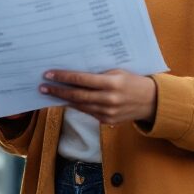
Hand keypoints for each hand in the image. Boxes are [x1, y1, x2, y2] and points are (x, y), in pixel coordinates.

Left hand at [39, 69, 157, 125]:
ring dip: (63, 100)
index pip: (81, 80)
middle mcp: (109, 99)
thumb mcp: (117, 72)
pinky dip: (76, 106)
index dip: (63, 77)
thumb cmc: (133, 81)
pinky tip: (66, 101)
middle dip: (58, 91)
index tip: (49, 75)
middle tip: (43, 87)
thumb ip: (98, 74)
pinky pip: (88, 112)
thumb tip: (74, 72)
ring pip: (80, 106)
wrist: (151, 101)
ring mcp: (108, 112)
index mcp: (111, 83)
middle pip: (77, 95)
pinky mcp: (107, 121)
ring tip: (50, 94)